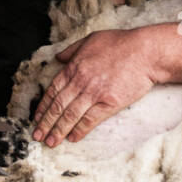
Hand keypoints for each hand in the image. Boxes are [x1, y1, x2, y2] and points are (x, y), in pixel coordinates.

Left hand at [32, 28, 157, 146]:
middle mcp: (80, 81)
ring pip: (70, 115)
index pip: (52, 90)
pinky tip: (72, 138)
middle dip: (45, 123)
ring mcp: (94, 93)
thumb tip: (59, 58)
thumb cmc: (121, 43)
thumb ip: (73, 50)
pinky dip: (80, 130)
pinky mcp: (109, 103)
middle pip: (58, 106)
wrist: (145, 52)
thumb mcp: (91, 39)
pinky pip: (90, 120)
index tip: (36, 118)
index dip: (43, 107)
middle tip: (37, 135)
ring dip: (58, 131)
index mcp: (74, 66)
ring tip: (51, 142)